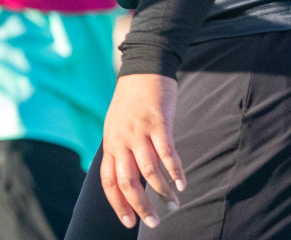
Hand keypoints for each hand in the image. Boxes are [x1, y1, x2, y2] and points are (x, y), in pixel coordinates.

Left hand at [101, 73, 184, 228]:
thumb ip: (123, 150)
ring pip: (148, 170)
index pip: (108, 180)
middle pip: (127, 181)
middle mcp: (121, 139)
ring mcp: (139, 131)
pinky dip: (175, 171)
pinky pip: (166, 153)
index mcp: (110, 142)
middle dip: (140, 205)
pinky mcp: (157, 122)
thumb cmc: (132, 101)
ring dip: (162, 191)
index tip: (128, 222)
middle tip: (153, 221)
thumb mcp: (118, 126)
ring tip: (173, 204)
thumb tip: (132, 179)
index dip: (117, 203)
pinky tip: (182, 184)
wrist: (143, 68)